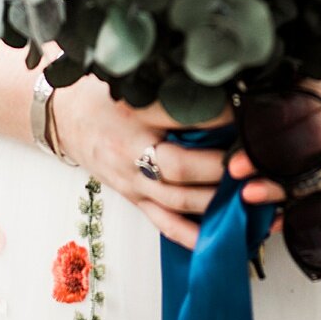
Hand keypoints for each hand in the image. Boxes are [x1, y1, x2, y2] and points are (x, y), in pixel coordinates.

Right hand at [50, 76, 235, 250]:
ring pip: (178, 200)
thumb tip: (223, 85)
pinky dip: (194, 235)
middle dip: (221, 168)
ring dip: (217, 201)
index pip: (179, 115)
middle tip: (255, 163)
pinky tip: (221, 240)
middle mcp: (130, 151)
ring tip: (250, 196)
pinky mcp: (135, 199)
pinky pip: (165, 224)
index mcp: (132, 114)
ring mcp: (132, 181)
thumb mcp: (133, 80)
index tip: (249, 115)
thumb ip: (171, 85)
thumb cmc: (102, 95)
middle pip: (179, 166)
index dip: (218, 117)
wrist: (65, 118)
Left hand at [226, 65, 320, 205]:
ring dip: (285, 187)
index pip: (303, 96)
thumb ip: (303, 85)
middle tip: (236, 166)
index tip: (242, 123)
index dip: (271, 111)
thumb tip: (251, 89)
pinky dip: (307, 213)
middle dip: (270, 154)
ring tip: (253, 195)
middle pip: (310, 138)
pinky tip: (280, 221)